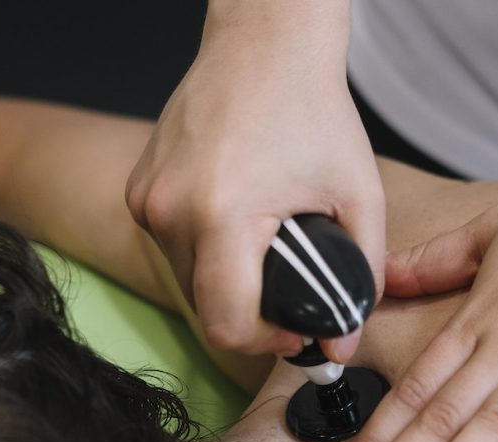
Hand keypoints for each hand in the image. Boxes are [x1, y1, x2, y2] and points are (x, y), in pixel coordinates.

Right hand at [126, 20, 383, 360]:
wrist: (263, 41)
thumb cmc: (313, 109)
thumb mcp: (359, 195)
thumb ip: (359, 276)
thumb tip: (341, 344)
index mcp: (222, 215)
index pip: (227, 326)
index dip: (265, 341)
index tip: (293, 327)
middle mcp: (170, 211)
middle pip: (205, 311)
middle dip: (249, 315)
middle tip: (286, 292)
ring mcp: (147, 200)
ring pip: (186, 284)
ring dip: (225, 285)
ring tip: (262, 250)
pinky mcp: (138, 192)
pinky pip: (172, 250)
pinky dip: (204, 252)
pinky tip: (234, 222)